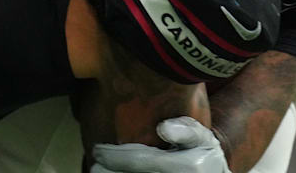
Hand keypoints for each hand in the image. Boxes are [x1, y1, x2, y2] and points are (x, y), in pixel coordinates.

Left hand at [92, 117, 230, 172]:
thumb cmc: (202, 153)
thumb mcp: (201, 137)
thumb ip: (186, 130)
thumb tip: (163, 128)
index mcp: (187, 166)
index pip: (141, 161)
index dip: (116, 156)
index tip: (98, 150)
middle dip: (108, 172)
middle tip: (94, 165)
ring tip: (96, 171)